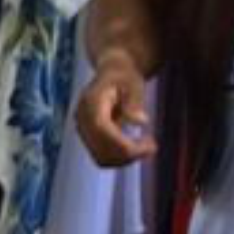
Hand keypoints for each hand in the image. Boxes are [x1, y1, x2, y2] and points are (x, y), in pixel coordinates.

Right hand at [72, 54, 154, 168]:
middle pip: (101, 149)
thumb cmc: (125, 76)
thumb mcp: (134, 83)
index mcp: (91, 102)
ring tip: (145, 147)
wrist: (112, 73)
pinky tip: (135, 148)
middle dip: (129, 155)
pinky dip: (120, 158)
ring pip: (101, 158)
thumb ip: (135, 101)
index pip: (102, 130)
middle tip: (152, 146)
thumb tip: (140, 121)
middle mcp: (81, 119)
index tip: (149, 145)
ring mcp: (82, 130)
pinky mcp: (87, 138)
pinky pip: (101, 157)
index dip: (124, 143)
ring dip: (125, 159)